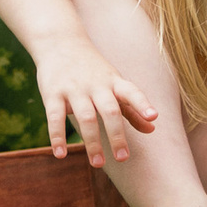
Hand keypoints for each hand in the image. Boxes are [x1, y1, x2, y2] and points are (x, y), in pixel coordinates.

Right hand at [32, 44, 157, 164]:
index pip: (131, 92)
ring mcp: (74, 88)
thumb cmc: (92, 68)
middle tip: (123, 158)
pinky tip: (60, 154)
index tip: (153, 116)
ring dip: (92, 142)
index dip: (142, 104)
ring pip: (85, 116)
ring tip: (97, 164)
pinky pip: (55, 117)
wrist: (60, 42)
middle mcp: (96, 85)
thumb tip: (152, 128)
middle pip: (110, 110)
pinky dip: (57, 136)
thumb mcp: (114, 83)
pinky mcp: (53, 93)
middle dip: (117, 135)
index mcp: (114, 82)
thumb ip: (131, 108)